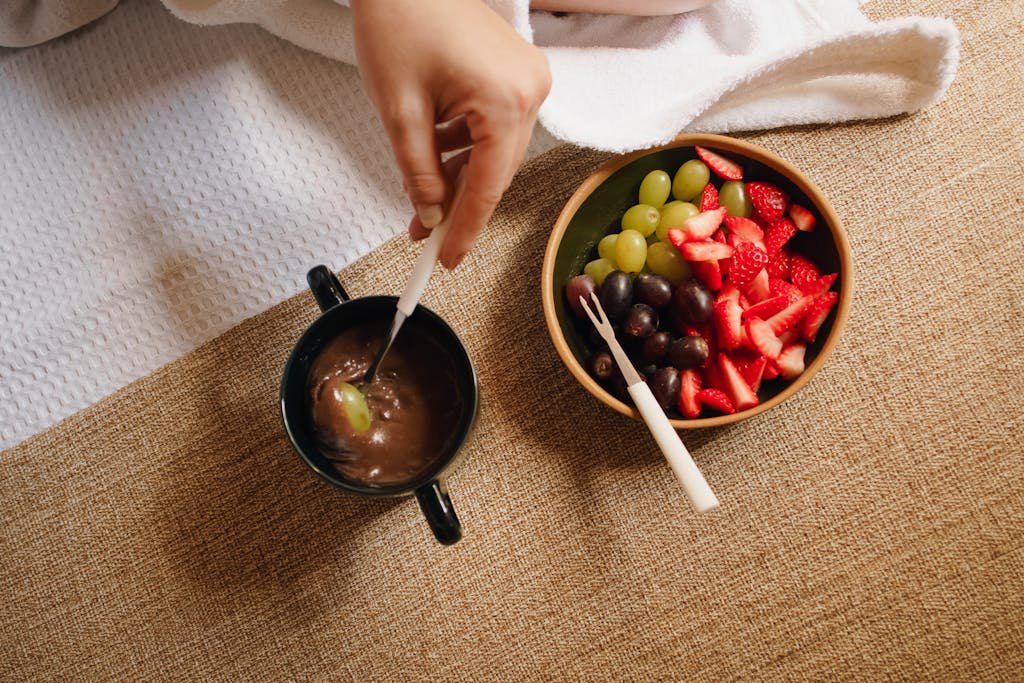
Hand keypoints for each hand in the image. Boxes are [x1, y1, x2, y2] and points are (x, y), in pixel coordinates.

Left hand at [351, 0, 550, 267]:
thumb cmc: (399, 21)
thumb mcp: (399, 111)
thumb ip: (417, 171)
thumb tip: (430, 213)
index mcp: (506, 99)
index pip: (488, 184)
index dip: (467, 228)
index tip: (449, 258)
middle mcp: (529, 90)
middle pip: (496, 170)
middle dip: (459, 204)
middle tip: (426, 233)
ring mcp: (528, 79)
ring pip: (495, 152)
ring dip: (460, 176)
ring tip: (421, 193)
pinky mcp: (518, 73)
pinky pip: (496, 126)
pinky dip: (467, 146)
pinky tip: (437, 154)